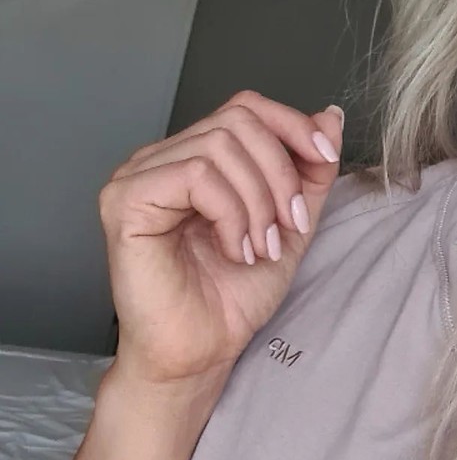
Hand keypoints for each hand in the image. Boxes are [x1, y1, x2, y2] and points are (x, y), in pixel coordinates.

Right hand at [98, 90, 344, 386]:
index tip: (326, 159)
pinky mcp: (125, 202)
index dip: (292, 125)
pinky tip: (233, 250)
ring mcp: (137, 177)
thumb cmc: (231, 297)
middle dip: (280, 173)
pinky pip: (196, 176)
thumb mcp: (290, 223)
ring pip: (220, 147)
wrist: (201, 352)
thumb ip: (309, 171)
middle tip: (288, 226)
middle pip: (238, 120)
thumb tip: (329, 115)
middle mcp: (161, 159)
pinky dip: (230, 214)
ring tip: (258, 248)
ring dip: (258, 202)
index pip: (246, 107)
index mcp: (194, 158)